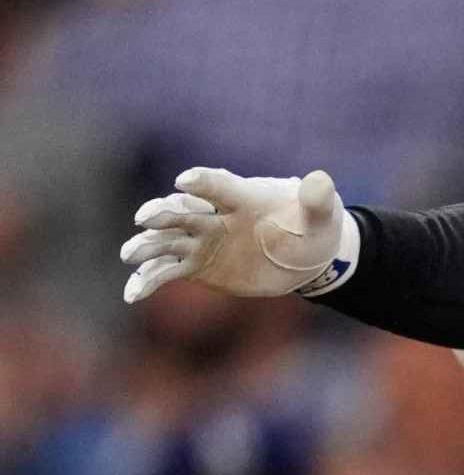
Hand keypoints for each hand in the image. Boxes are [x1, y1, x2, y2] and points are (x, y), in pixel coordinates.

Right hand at [120, 168, 346, 302]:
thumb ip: (317, 199)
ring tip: (130, 254)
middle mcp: (216, 217)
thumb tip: (320, 181)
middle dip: (163, 213)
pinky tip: (132, 294)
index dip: (204, 181)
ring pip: (167, 242)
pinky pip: (167, 272)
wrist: (305, 257)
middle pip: (183, 211)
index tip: (186, 180)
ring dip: (147, 246)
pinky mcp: (196, 266)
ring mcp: (202, 242)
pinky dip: (148, 280)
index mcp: (243, 197)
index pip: (220, 186)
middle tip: (145, 218)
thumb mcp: (322, 214)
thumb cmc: (312, 226)